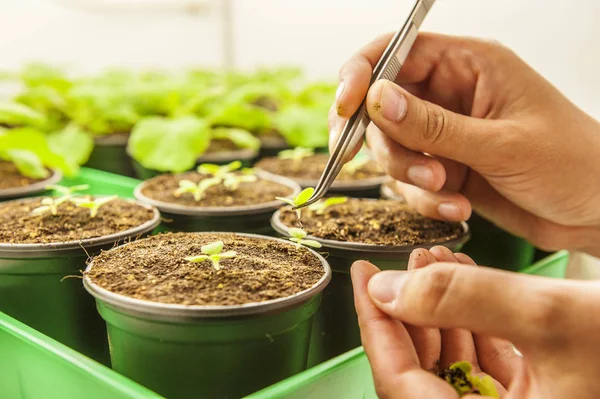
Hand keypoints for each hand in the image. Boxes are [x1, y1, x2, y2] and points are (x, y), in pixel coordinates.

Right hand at [330, 32, 599, 255]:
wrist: (598, 213)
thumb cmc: (574, 164)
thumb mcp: (501, 144)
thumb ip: (434, 125)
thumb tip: (375, 99)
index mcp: (469, 66)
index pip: (395, 52)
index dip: (361, 75)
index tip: (345, 107)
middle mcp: (450, 96)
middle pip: (381, 107)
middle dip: (390, 145)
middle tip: (420, 172)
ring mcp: (445, 135)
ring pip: (392, 150)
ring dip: (410, 178)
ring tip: (448, 192)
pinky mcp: (445, 169)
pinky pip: (410, 182)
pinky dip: (425, 200)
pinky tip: (457, 208)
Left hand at [352, 248, 599, 397]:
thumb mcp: (553, 317)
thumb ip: (463, 301)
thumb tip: (387, 288)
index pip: (401, 386)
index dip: (375, 328)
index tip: (363, 277)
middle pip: (423, 373)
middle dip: (410, 309)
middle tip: (403, 261)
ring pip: (455, 362)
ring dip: (441, 308)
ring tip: (436, 259)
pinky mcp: (542, 397)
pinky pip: (489, 359)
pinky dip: (475, 318)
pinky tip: (469, 278)